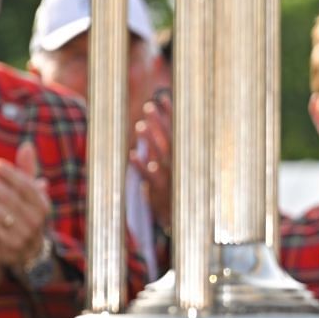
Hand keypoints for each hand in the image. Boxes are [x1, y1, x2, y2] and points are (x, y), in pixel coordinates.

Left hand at [0, 142, 52, 271]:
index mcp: (43, 205)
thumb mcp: (32, 194)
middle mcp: (36, 220)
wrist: (29, 250)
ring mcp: (22, 234)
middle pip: (10, 198)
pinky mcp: (8, 246)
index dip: (11, 173)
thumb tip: (26, 145)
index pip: (27, 186)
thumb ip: (27, 170)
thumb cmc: (28, 213)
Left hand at [130, 94, 173, 223]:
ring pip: (159, 155)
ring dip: (150, 140)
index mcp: (185, 155)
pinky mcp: (159, 190)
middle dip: (158, 122)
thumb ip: (173, 145)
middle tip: (148, 107)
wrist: (185, 218)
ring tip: (140, 126)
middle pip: (168, 139)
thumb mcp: (182, 166)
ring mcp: (170, 176)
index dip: (172, 114)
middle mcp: (179, 163)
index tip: (163, 98)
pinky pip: (149, 177)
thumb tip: (164, 123)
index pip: (179, 130)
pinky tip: (133, 155)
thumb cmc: (180, 187)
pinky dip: (142, 166)